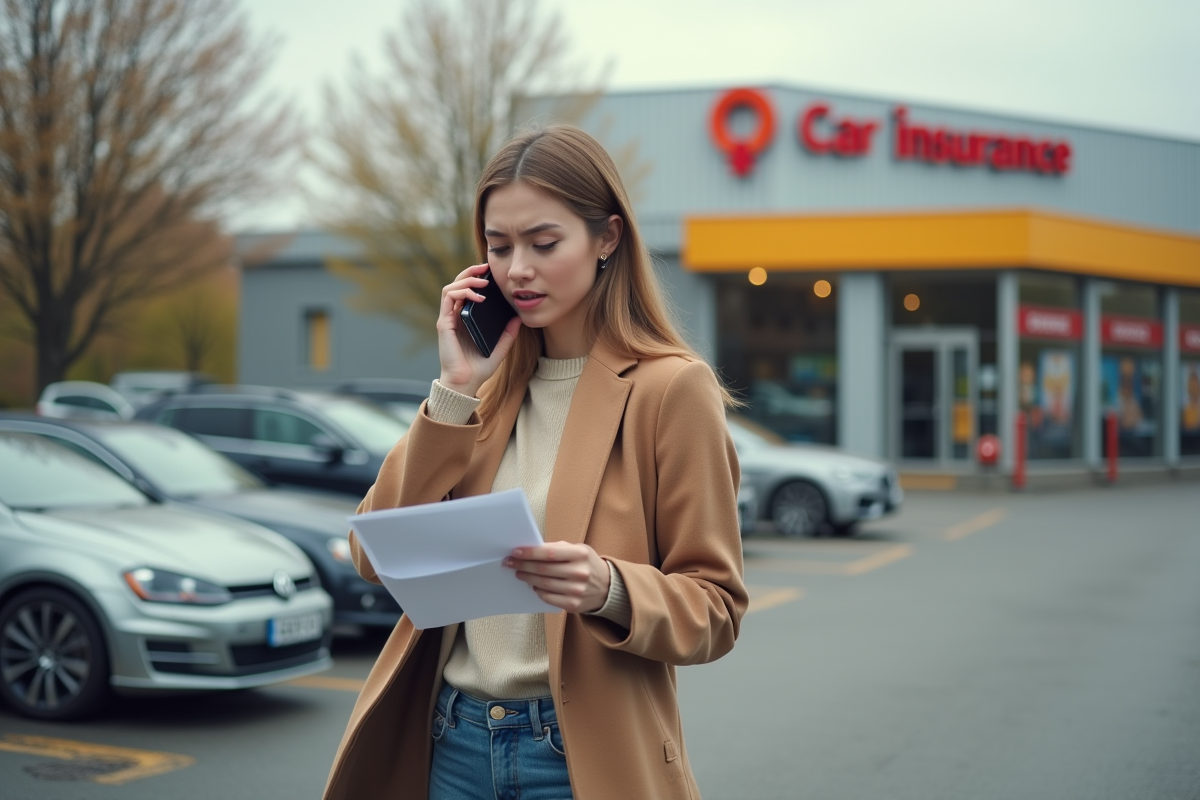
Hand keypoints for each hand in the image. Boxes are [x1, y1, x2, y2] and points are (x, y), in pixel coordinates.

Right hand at [437, 263, 522, 396]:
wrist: (465, 384)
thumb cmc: (479, 368)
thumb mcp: (500, 349)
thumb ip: (508, 334)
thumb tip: (518, 318)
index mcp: (465, 320)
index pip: (467, 292)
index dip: (476, 279)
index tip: (491, 273)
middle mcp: (454, 316)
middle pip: (457, 284)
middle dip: (471, 272)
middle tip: (486, 268)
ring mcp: (448, 319)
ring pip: (450, 287)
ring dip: (466, 280)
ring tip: (483, 282)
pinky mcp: (444, 324)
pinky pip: (448, 298)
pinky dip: (462, 292)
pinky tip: (478, 296)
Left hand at [504, 542, 611, 613]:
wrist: (607, 587)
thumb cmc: (587, 564)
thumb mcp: (578, 550)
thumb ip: (557, 548)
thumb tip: (532, 549)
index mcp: (580, 554)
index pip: (549, 553)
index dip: (530, 553)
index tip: (516, 552)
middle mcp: (579, 573)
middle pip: (543, 570)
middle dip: (523, 565)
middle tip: (510, 563)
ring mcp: (576, 590)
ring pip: (543, 584)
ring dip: (527, 578)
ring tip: (519, 573)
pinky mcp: (573, 604)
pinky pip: (547, 597)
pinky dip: (537, 590)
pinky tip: (533, 585)